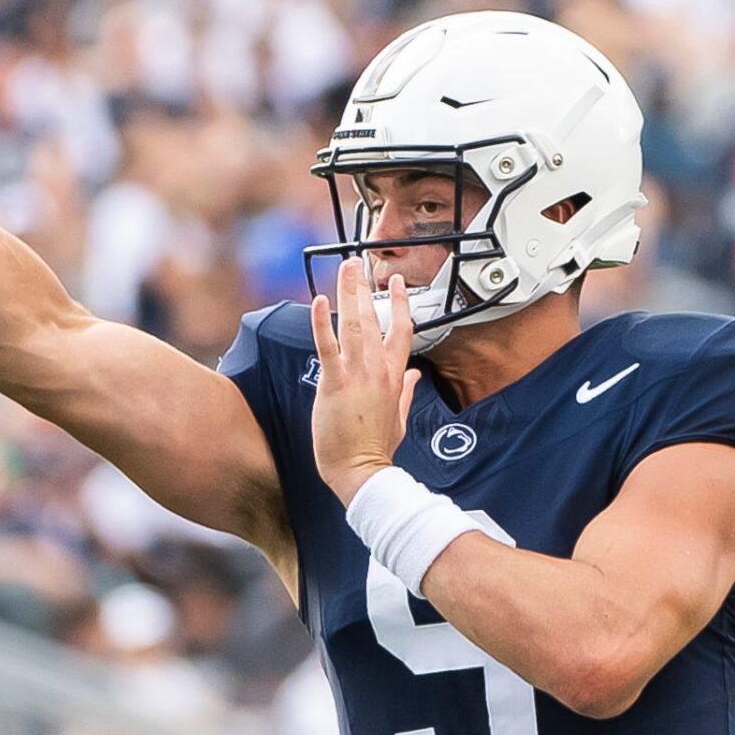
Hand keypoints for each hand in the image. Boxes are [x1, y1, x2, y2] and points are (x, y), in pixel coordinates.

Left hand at [311, 258, 418, 503]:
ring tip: (345, 268)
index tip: (394, 283)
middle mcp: (378, 370)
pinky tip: (318, 301)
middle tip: (359, 262)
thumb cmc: (376, 450)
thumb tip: (416, 377)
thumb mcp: (400, 419)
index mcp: (395, 377)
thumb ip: (407, 393)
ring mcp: (357, 375)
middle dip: (366, 287)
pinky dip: (323, 322)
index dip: (398, 303)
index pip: (401, 331)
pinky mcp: (335, 384)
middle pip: (375, 318)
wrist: (363, 472)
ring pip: (355, 324)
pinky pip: (328, 346)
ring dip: (348, 293)